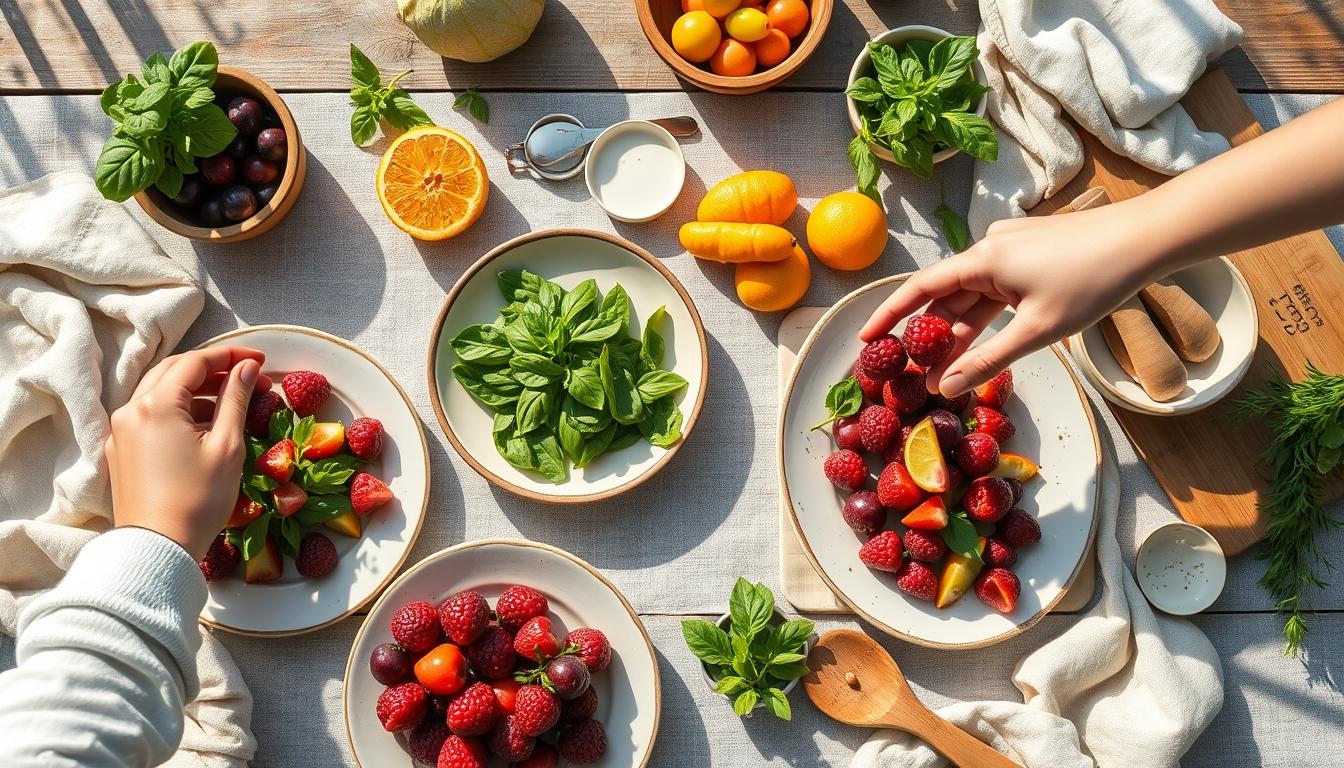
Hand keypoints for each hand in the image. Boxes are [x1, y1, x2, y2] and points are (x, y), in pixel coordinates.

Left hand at [106, 347, 272, 559]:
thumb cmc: (198, 499)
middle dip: (214, 369)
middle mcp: (131, 410)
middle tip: (249, 377)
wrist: (158, 548)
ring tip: (232, 401)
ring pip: (161, 392)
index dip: (231, 356)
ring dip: (197, 389)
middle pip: (175, 371)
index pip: (196, 362)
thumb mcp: (227, 446)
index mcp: (156, 404)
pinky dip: (180, 410)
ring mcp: (122, 431)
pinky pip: (151, 415)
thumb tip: (245, 369)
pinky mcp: (121, 451)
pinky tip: (206, 424)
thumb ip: (235, 400)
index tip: (260, 360)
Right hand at [860, 198, 1165, 397]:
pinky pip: (996, 288)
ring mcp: (1012, 246)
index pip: (920, 289)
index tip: (866, 340)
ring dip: (961, 332)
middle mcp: (990, 247)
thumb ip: (988, 360)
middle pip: (947, 296)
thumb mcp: (1037, 331)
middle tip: (913, 377)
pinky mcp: (1032, 251)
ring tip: (946, 373)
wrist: (1148, 237)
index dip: (889, 315)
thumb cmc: (1093, 281)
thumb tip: (945, 388)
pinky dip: (986, 316)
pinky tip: (986, 343)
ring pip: (974, 296)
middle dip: (930, 338)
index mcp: (983, 259)